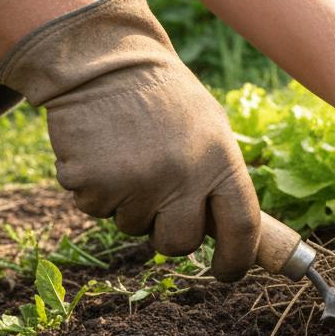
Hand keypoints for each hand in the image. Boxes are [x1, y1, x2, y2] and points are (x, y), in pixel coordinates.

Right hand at [0, 0, 259, 279]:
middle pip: (180, 243)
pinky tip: (102, 153)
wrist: (105, 63)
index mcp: (222, 161)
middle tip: (161, 202)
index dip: (238, 259)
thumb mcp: (211, 130)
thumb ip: (221, 178)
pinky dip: (97, 191)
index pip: (242, 227)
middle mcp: (183, 176)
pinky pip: (96, 210)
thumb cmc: (165, 99)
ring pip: (133, 227)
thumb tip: (239, 236)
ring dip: (129, 203)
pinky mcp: (92, 184)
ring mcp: (136, 182)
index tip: (229, 273)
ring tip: (129, 156)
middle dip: (170, 234)